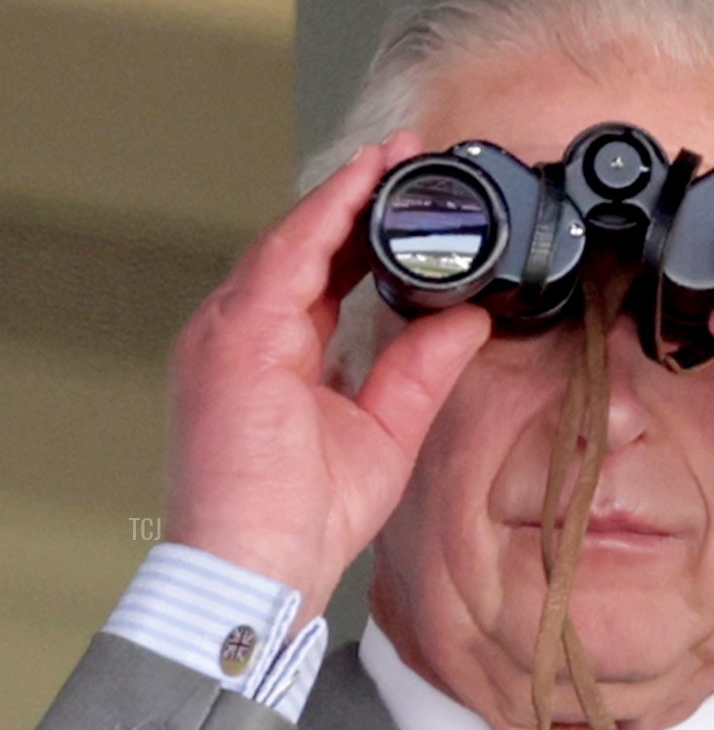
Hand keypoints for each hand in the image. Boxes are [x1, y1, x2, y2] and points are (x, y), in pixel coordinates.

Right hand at [164, 132, 490, 625]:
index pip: (318, 277)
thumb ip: (421, 370)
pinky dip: (324, 217)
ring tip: (392, 159)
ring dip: (344, 194)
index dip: (361, 234)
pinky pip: (284, 257)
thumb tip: (467, 321)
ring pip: (290, 240)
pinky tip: (362, 186)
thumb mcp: (385, 433)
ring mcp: (229, 334)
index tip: (408, 202)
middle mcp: (241, 336)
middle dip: (356, 200)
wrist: (254, 570)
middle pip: (302, 248)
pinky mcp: (234, 340)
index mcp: (272, 358)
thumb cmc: (296, 523)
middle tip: (408, 160)